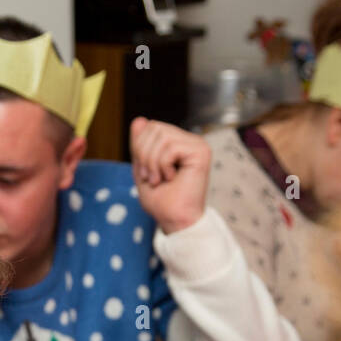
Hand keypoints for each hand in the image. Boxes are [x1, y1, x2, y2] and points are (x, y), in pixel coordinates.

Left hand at [130, 116, 210, 234]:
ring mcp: (197, 145)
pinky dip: (163, 165)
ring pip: (161, 136)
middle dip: (144, 154)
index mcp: (178, 143)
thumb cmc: (161, 201)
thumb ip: (140, 146)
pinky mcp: (201, 152)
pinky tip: (171, 178)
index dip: (139, 147)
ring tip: (159, 179)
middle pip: (154, 127)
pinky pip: (171, 147)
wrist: (175, 220)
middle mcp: (190, 141)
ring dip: (152, 162)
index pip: (150, 126)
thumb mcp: (142, 169)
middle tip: (151, 177)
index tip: (145, 173)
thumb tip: (138, 119)